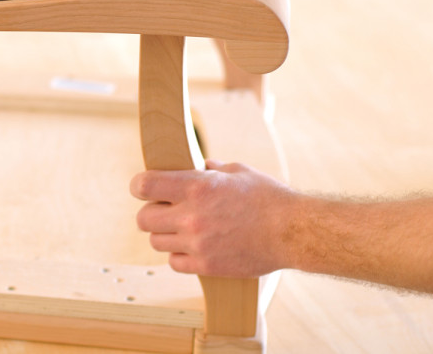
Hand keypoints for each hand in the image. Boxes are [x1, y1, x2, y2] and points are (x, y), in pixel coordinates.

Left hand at [129, 160, 299, 276]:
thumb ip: (211, 169)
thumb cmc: (268, 197)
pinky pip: (173, 262)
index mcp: (196, 187)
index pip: (144, 185)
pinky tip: (193, 247)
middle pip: (143, 219)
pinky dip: (178, 255)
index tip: (143, 187)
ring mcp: (197, 243)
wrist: (293, 232)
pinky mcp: (206, 266)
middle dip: (151, 213)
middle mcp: (192, 216)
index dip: (139, 186)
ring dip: (165, 234)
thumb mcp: (237, 171)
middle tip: (165, 210)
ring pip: (156, 242)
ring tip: (182, 229)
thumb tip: (198, 166)